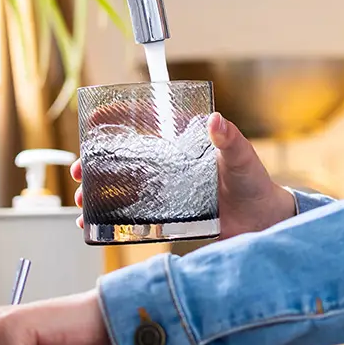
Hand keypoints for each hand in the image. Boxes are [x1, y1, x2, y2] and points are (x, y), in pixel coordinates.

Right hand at [73, 112, 296, 239]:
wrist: (263, 221)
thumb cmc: (255, 183)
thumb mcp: (242, 157)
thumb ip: (230, 140)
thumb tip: (216, 120)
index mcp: (185, 143)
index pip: (147, 124)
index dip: (119, 118)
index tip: (95, 119)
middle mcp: (172, 165)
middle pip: (125, 158)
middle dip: (97, 163)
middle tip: (80, 170)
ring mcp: (168, 190)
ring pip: (124, 187)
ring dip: (99, 192)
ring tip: (83, 201)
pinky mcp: (169, 216)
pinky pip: (135, 215)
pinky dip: (114, 220)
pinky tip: (95, 225)